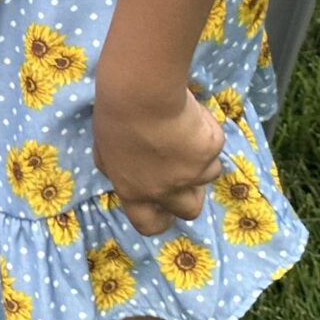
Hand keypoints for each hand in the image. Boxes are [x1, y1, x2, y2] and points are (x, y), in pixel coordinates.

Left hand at [92, 81, 224, 238]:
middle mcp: (165, 190)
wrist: (141, 94)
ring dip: (202, 157)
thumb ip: (115, 166)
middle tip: (188, 170)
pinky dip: (207, 130)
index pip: (149, 225)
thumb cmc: (115, 114)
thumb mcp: (104, 148)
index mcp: (133, 191)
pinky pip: (215, 144)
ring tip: (186, 130)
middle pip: (190, 210)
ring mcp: (191, 173)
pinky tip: (190, 113)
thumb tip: (118, 171)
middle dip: (192, 194)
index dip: (160, 219)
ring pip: (209, 173)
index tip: (165, 210)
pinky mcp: (210, 151)